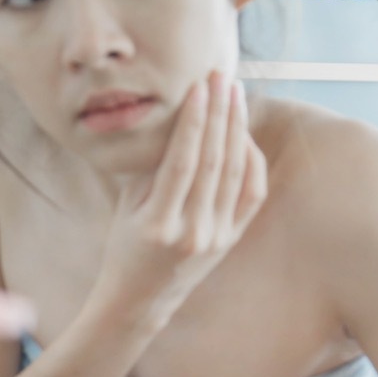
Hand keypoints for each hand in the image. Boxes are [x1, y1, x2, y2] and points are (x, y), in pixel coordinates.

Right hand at [91, 71, 267, 328]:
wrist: (141, 299)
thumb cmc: (125, 245)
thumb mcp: (127, 207)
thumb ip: (151, 168)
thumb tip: (178, 119)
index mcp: (159, 224)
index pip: (182, 162)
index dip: (194, 121)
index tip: (199, 86)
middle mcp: (193, 232)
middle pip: (214, 162)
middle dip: (220, 113)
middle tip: (222, 77)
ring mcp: (217, 238)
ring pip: (236, 173)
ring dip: (238, 128)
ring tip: (234, 93)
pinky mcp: (232, 239)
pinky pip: (251, 193)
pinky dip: (251, 160)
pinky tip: (244, 133)